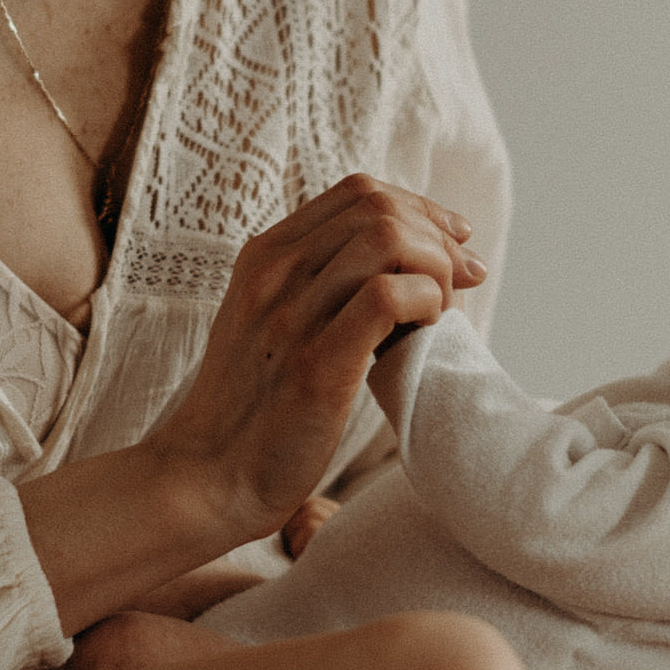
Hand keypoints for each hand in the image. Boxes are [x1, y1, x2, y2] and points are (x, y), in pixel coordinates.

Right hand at [149, 175, 484, 548]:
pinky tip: (423, 336)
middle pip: (379, 208)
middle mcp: (274, 274)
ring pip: (388, 240)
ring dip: (435, 270)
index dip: (419, 208)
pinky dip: (425, 304)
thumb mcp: (269, 325)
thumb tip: (398, 260)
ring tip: (439, 313)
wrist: (207, 477)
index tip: (452, 243)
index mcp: (264, 257)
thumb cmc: (253, 409)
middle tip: (462, 283)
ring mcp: (290, 315)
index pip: (358, 192)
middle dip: (437, 238)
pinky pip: (387, 296)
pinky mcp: (315, 363)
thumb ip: (315, 286)